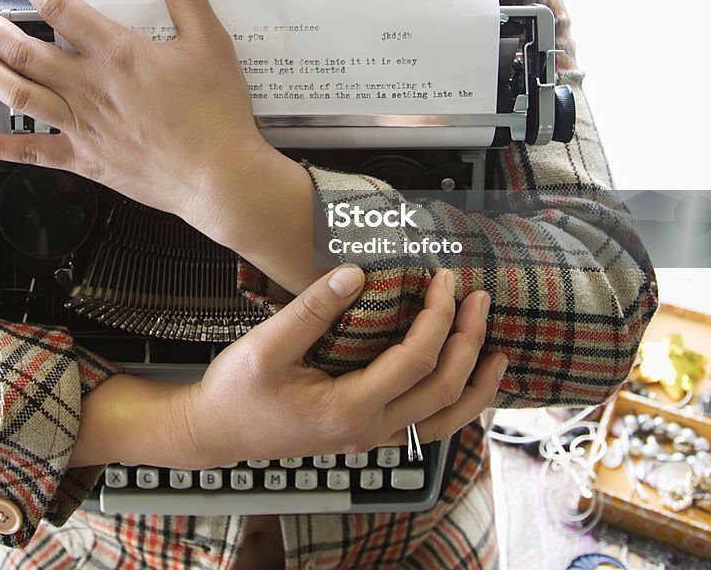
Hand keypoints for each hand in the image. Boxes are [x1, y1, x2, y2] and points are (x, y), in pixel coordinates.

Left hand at [0, 0, 269, 232]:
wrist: (219, 177)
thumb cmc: (216, 112)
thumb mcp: (208, 41)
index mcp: (116, 54)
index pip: (60, 6)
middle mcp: (89, 87)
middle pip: (22, 50)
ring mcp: (82, 126)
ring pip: (17, 93)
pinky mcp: (85, 160)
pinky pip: (32, 152)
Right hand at [172, 265, 505, 467]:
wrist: (215, 431)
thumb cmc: (237, 391)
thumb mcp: (267, 344)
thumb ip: (313, 308)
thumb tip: (355, 272)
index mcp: (348, 409)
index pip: (416, 361)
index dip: (438, 317)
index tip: (444, 281)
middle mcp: (368, 430)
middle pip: (444, 391)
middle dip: (468, 341)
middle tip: (479, 300)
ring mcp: (370, 438)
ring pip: (445, 421)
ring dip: (475, 384)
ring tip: (496, 351)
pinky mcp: (365, 435)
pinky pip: (427, 426)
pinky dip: (455, 403)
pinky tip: (460, 380)